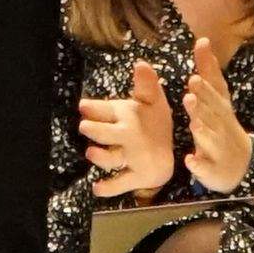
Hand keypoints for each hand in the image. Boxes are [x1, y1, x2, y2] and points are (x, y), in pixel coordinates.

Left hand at [79, 67, 178, 198]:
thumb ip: (145, 84)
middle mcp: (130, 136)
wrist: (170, 154)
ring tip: (91, 153)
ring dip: (102, 157)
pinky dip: (109, 188)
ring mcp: (134, 158)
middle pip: (111, 134)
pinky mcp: (136, 176)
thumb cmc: (153, 124)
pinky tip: (96, 188)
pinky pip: (121, 183)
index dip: (96, 109)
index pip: (110, 110)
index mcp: (129, 115)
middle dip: (97, 130)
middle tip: (85, 127)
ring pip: (114, 158)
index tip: (83, 107)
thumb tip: (141, 63)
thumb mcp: (151, 101)